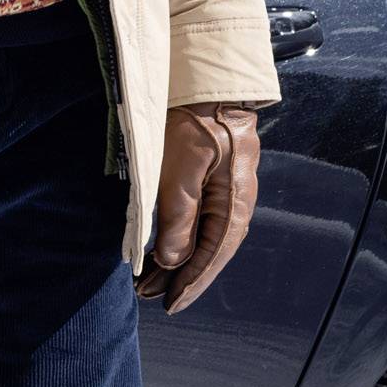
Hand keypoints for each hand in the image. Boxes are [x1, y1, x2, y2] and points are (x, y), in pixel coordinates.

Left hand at [135, 102, 260, 315]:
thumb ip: (178, 217)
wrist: (206, 81)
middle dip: (180, 277)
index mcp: (234, 202)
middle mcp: (236, 201)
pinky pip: (201, 219)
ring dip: (177, 260)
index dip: (191, 282)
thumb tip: (172, 261)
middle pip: (209, 251)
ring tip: (150, 280)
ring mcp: (227, 189)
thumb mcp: (180, 170)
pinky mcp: (215, 177)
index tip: (169, 305)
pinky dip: (182, 238)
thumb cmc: (193, 121)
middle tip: (150, 297)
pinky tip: (165, 247)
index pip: (213, 255)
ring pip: (203, 237)